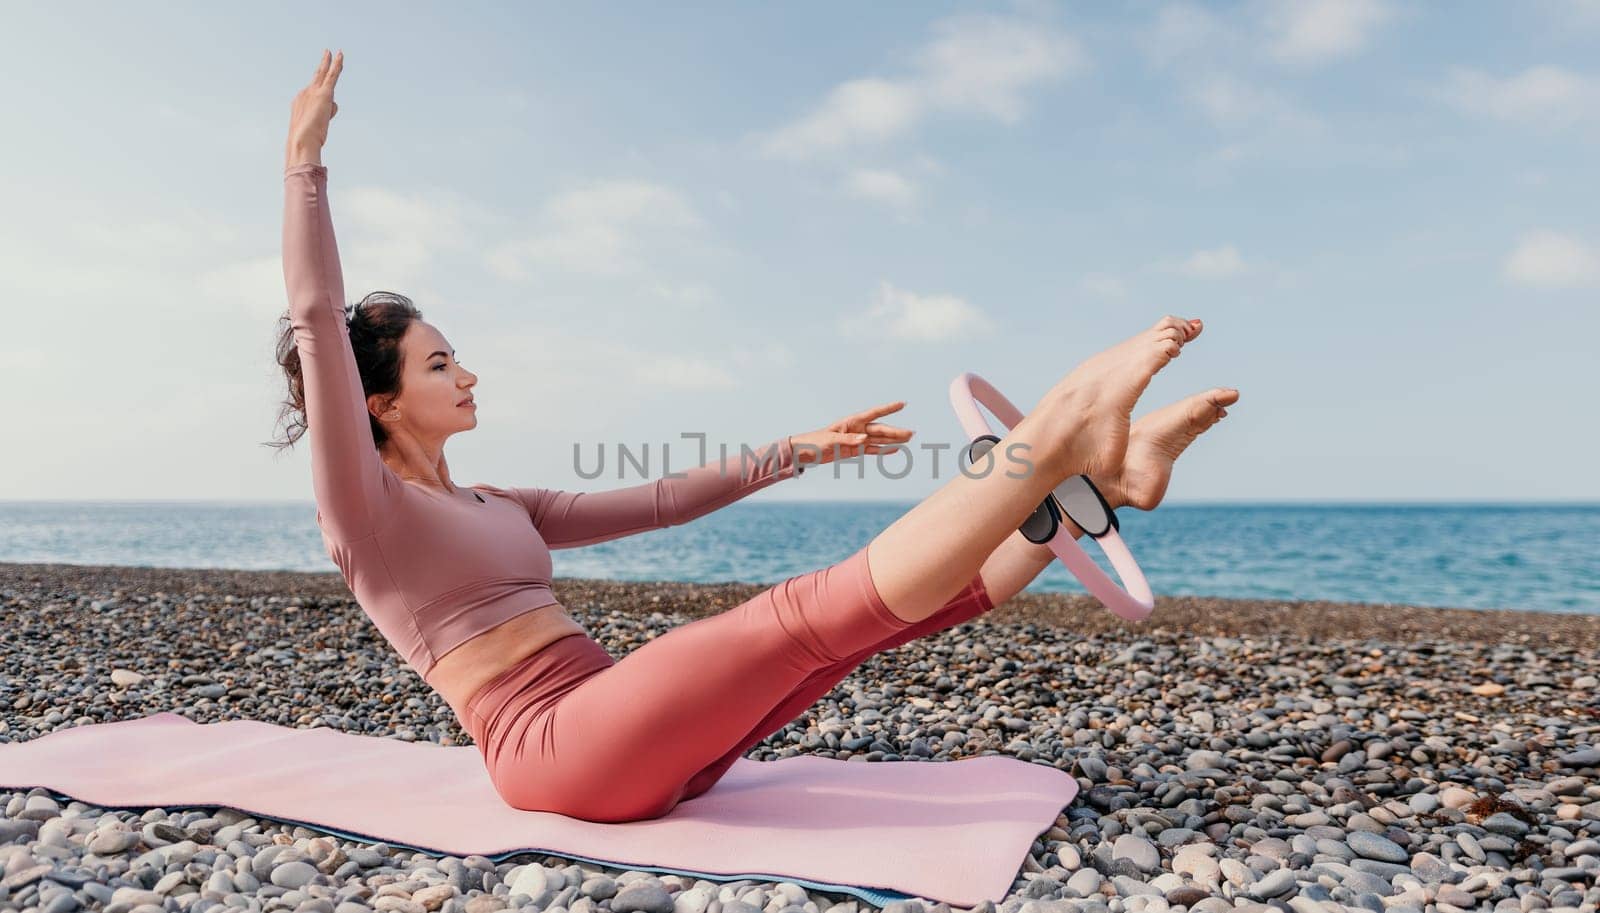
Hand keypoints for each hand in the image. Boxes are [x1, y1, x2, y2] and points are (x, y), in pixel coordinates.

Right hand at [286, 49, 342, 166]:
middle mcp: (305, 92)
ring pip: (328, 77)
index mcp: (299, 101)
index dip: (324, 106)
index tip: (323, 104)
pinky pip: (332, 76)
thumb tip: (332, 107)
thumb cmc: (307, 139)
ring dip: (334, 77)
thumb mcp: (315, 127)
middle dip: (323, 64)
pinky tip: (341, 55)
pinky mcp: (324, 94)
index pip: (315, 95)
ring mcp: (313, 91)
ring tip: (331, 86)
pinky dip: (337, 65)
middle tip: (328, 52)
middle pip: (318, 76)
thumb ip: (324, 115)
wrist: (301, 140)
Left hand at [791, 401, 913, 467]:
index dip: (888, 408)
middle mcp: (857, 429)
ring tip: (908, 440)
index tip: (903, 404)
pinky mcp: (854, 450)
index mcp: (851, 422)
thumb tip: (865, 440)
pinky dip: (883, 450)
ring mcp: (856, 440)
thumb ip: (849, 440)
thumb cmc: (815, 442)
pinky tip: (894, 449)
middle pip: (880, 430)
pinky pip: (872, 450)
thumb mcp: (831, 441)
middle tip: (912, 434)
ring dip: (893, 440)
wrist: (805, 452)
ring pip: (879, 440)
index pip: (874, 413)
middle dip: (896, 431)